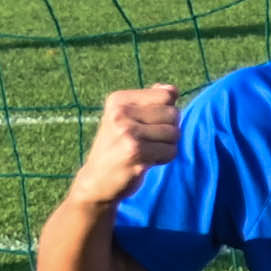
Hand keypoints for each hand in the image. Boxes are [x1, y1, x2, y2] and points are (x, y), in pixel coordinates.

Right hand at [71, 84, 179, 206]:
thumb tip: (172, 89)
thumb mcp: (127, 117)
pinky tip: (144, 161)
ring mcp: (127, 132)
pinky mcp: (135, 152)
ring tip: (144, 151)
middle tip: (145, 141)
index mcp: (118, 100)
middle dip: (168, 130)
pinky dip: (163, 158)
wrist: (95, 181)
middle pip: (174, 114)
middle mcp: (120, 113)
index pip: (168, 94)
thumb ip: (151, 101)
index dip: (166, 111)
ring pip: (175, 133)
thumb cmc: (118, 146)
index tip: (146, 124)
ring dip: (166, 146)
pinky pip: (171, 151)